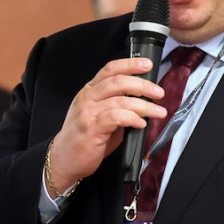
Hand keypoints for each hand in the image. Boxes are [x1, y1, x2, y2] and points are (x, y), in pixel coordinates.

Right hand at [47, 58, 165, 187]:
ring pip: (121, 100)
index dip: (130, 64)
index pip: (110, 69)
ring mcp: (87, 113)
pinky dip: (132, 118)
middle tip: (159, 93)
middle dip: (143, 85)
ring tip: (158, 112)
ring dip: (144, 106)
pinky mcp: (91, 128)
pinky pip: (116, 117)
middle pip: (118, 82)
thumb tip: (144, 101)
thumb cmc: (85, 138)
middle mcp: (87, 98)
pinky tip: (141, 123)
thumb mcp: (101, 115)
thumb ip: (118, 105)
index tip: (148, 65)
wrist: (64, 159)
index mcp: (90, 91)